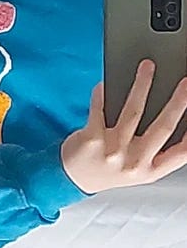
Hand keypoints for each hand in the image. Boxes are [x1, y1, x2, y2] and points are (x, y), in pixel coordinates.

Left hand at [62, 60, 186, 193]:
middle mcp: (134, 163)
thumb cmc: (106, 169)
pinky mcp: (92, 140)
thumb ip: (151, 151)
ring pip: (133, 112)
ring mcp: (113, 152)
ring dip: (142, 85)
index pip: (181, 152)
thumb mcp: (135, 169)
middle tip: (185, 82)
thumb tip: (166, 111)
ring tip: (147, 67)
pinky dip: (101, 94)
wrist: (71, 180)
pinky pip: (99, 110)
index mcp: (150, 171)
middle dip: (178, 101)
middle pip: (162, 126)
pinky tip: (103, 84)